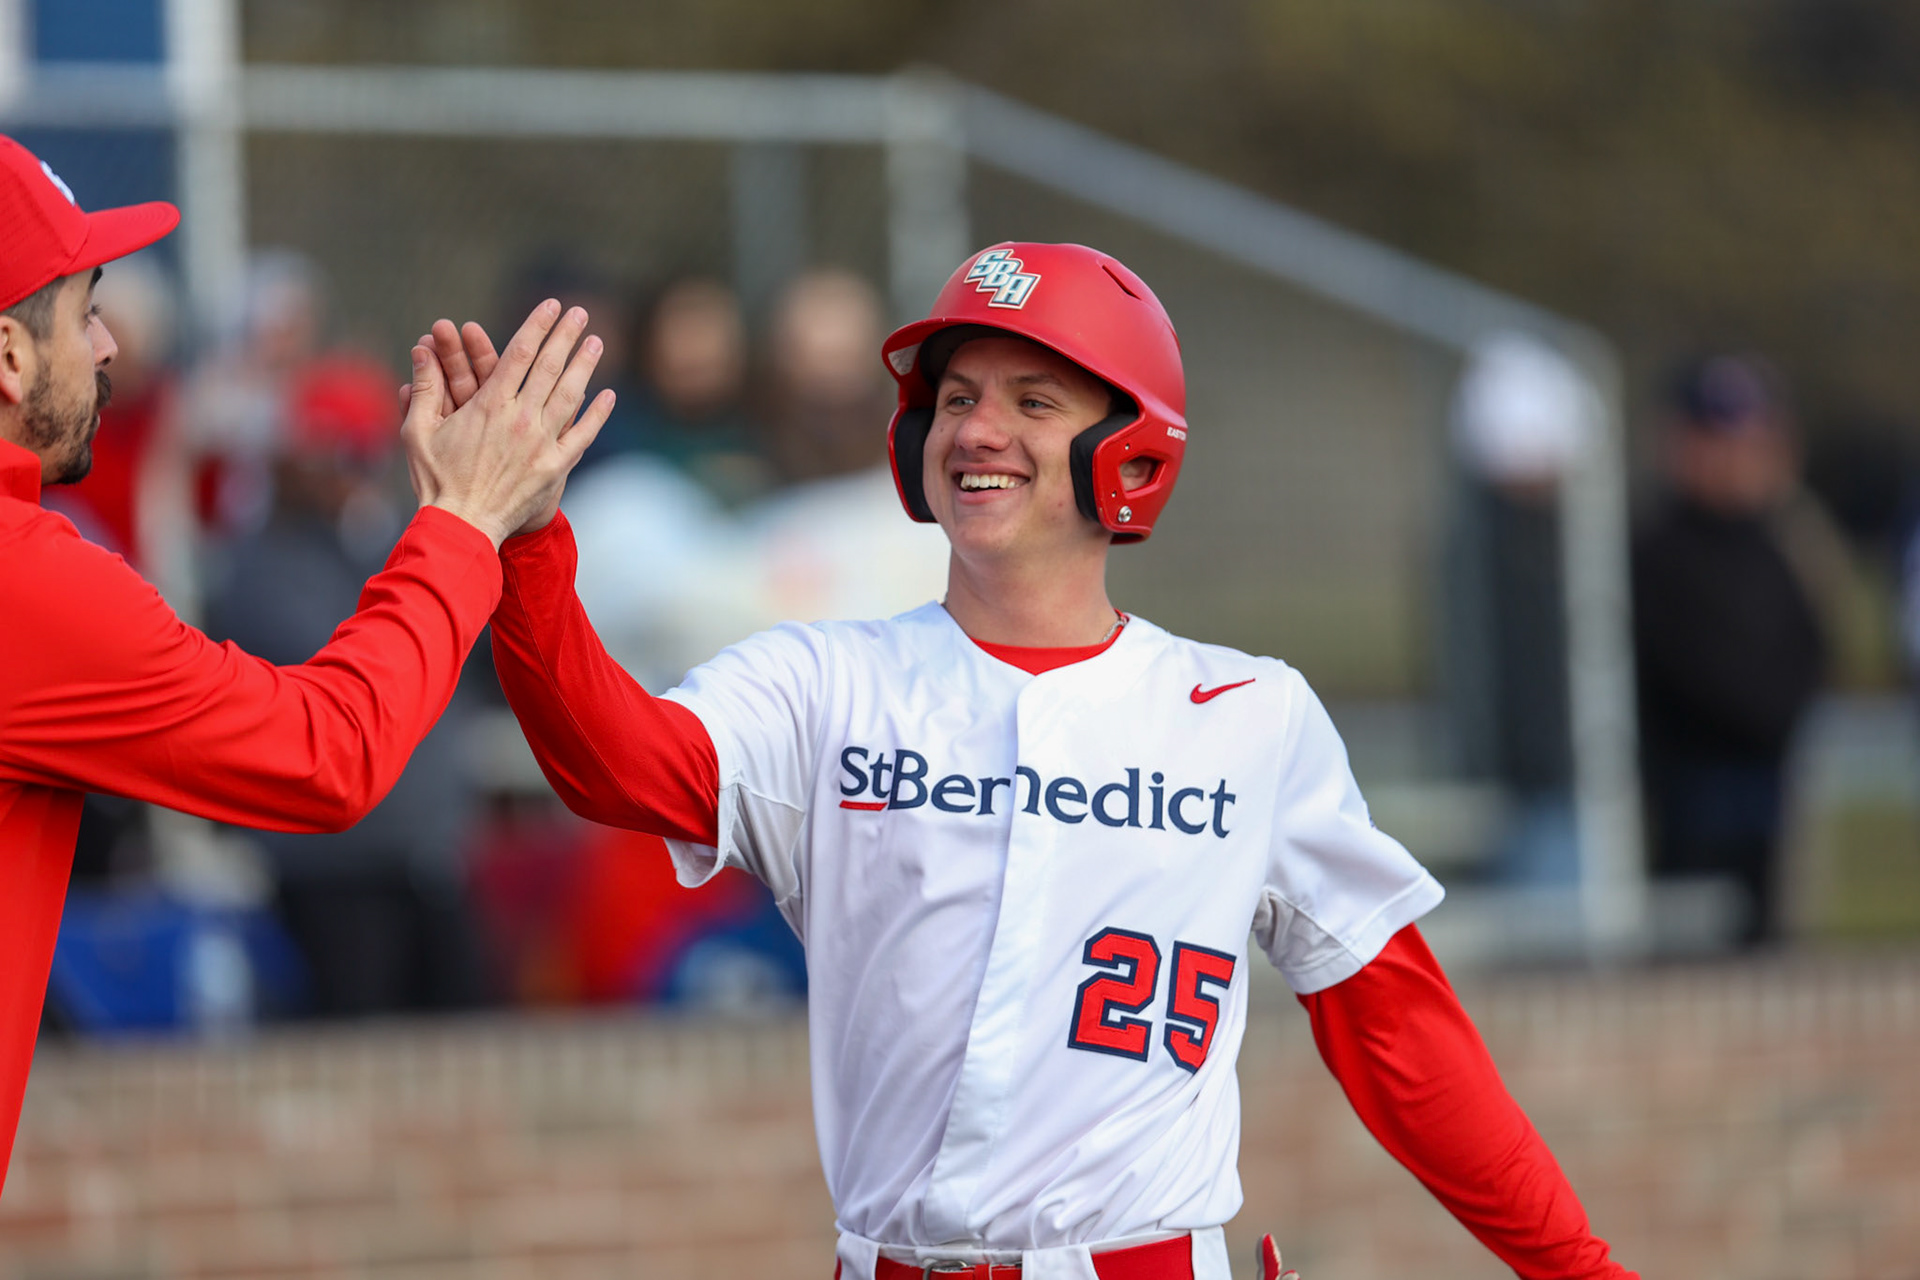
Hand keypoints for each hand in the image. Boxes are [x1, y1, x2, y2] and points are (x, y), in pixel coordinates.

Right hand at [400, 299, 613, 549]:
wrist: (462, 526)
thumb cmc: (435, 480)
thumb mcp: (418, 430)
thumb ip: (424, 388)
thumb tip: (420, 351)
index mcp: (490, 405)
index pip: (520, 353)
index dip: (537, 325)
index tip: (551, 305)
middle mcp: (521, 418)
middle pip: (551, 367)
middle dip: (567, 335)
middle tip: (581, 312)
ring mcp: (542, 443)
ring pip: (570, 395)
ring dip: (585, 365)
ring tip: (597, 342)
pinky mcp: (555, 467)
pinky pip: (582, 435)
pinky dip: (596, 414)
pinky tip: (608, 395)